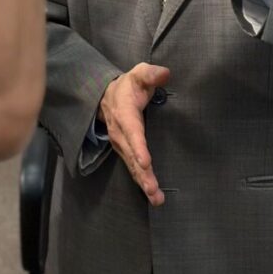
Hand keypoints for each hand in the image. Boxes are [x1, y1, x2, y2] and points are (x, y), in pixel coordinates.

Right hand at [99, 63, 169, 204]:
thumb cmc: (128, 86)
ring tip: (156, 199)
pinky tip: (153, 197)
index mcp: (125, 115)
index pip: (132, 132)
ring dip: (144, 183)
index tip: (146, 162)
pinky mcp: (126, 153)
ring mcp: (122, 146)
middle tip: (153, 190)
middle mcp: (121, 134)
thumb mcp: (138, 74)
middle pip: (132, 157)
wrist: (106, 97)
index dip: (139, 148)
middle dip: (142, 174)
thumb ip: (150, 74)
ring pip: (132, 167)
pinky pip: (133, 169)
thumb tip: (166, 75)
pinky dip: (142, 183)